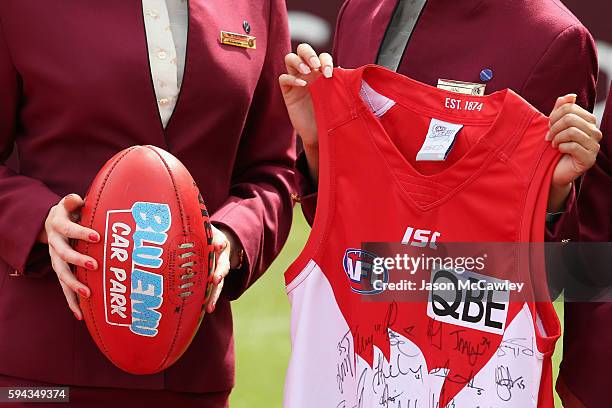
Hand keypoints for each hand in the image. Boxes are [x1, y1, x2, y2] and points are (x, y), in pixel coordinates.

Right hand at [42, 194, 99, 319]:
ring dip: (74, 286)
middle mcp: (55, 246)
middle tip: (95, 264)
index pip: (70, 230)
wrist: (52, 224)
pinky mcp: (60, 273)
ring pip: (62, 276)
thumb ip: (72, 202)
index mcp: (58, 227)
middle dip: (78, 261)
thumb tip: (77, 199)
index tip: (97, 236)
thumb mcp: (69, 205)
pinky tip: (80, 315)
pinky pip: (64, 290)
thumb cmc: (69, 214)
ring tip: (87, 295)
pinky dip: (71, 302)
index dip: (82, 233)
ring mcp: (56, 261)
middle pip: (63, 256)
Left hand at [205, 224, 241, 312]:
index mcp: (218, 245)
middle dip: (220, 274)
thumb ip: (204, 231)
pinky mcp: (213, 282)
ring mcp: (218, 272)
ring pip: (218, 285)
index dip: (219, 244)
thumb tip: (203, 230)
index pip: (220, 243)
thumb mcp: (207, 231)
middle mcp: (221, 260)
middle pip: (222, 267)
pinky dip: (209, 300)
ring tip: (210, 308)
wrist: (217, 245)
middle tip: (216, 279)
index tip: (219, 246)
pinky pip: (211, 292)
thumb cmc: (207, 237)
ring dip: (214, 295)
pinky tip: (205, 310)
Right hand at [279, 43, 332, 183]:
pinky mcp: (288, 92)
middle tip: (315, 66)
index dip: (325, 59)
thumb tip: (360, 74)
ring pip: (290, 59)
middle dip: (309, 54)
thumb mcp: (341, 97)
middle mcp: (309, 73)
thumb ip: (346, 84)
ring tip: (307, 72)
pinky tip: (301, 85)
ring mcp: (297, 81)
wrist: (321, 134)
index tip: (330, 73)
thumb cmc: (332, 115)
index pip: (321, 55)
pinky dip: (292, 78)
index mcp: (322, 72)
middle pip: (303, 49)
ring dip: (298, 61)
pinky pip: (284, 78)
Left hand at [546, 94, 601, 211]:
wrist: (553, 171)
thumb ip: (561, 109)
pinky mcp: (590, 159)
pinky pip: (573, 146)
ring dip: (557, 138)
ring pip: (572, 131)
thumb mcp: (555, 125)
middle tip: (548, 137)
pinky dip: (561, 147)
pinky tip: (559, 151)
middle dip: (554, 127)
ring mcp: (594, 146)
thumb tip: (570, 96)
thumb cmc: (554, 147)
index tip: (548, 126)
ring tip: (553, 144)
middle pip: (570, 118)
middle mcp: (595, 132)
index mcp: (588, 121)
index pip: (569, 107)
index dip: (554, 115)